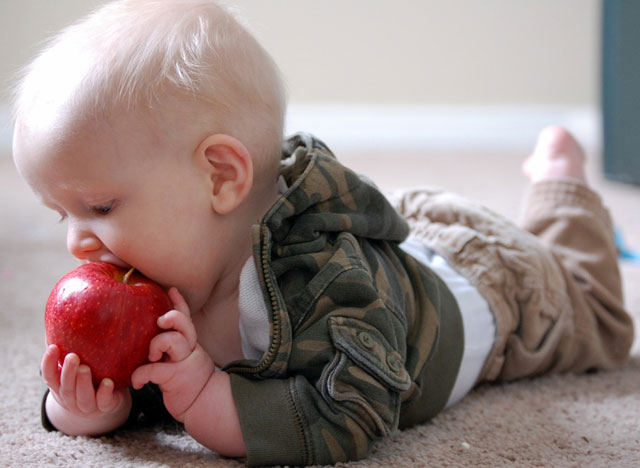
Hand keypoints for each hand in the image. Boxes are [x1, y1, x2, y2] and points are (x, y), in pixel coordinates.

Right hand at [41, 344, 130, 434]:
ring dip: (83, 383)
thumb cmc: (87, 377)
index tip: (53, 347)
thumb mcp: (76, 366)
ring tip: (85, 368)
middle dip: (67, 373)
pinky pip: (103, 402)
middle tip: (72, 357)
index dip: (48, 363)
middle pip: (65, 387)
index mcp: (60, 386)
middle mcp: (70, 397)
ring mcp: (86, 405)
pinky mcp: (104, 407)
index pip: (49, 376)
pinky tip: (108, 382)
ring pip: (82, 397)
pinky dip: (104, 393)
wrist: (104, 405)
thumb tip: (64, 315)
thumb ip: (70, 346)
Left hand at [131, 287, 214, 421]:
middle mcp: (190, 349)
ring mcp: (185, 362)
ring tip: (151, 356)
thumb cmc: (189, 383)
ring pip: (172, 340)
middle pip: (184, 324)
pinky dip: (141, 375)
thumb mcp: (185, 360)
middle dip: (172, 317)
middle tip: (159, 320)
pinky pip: (154, 370)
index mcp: (190, 343)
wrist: (205, 405)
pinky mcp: (176, 378)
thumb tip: (154, 337)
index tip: (170, 289)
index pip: (186, 317)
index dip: (179, 302)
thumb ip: (174, 348)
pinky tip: (138, 382)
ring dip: (156, 344)